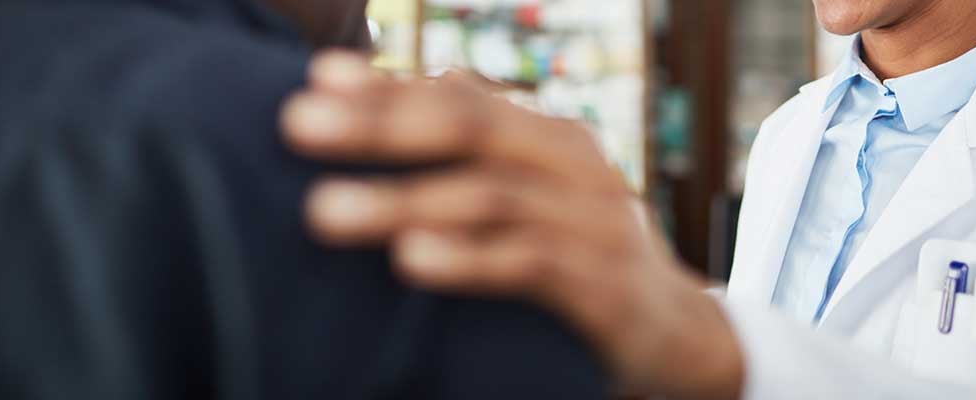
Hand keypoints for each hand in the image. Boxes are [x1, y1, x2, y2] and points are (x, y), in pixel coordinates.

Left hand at [282, 53, 743, 399]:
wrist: (679, 336)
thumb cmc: (583, 256)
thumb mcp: (539, 193)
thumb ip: (485, 145)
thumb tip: (427, 80)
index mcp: (551, 139)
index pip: (460, 99)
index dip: (387, 87)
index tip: (314, 78)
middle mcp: (576, 168)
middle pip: (470, 130)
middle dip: (379, 126)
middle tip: (297, 127)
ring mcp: (595, 224)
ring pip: (490, 197)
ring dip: (402, 201)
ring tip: (324, 210)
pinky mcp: (604, 286)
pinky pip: (531, 264)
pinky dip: (469, 259)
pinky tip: (411, 259)